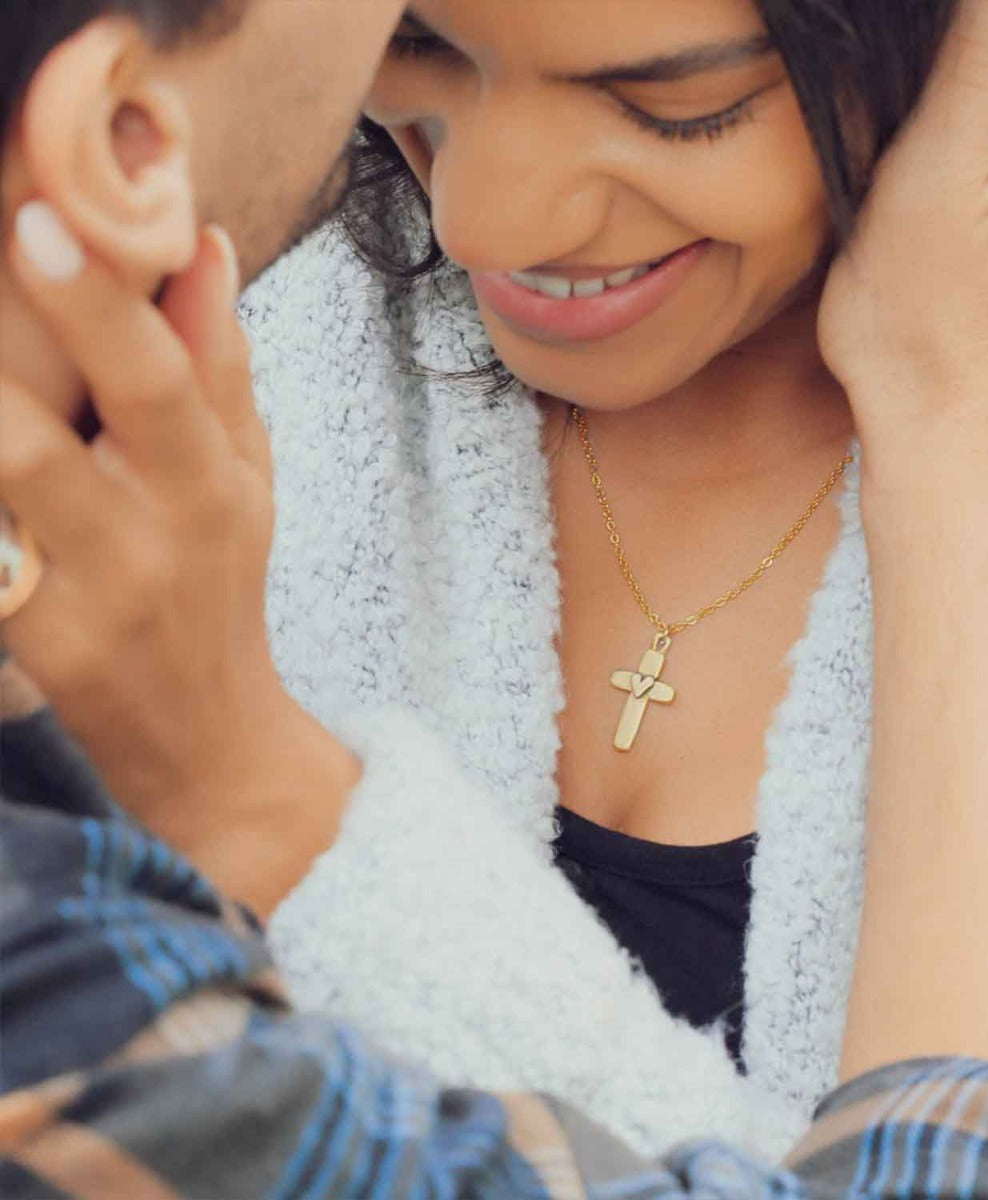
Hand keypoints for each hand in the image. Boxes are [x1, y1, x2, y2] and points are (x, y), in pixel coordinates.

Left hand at [0, 211, 356, 906]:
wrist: (211, 735)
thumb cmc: (223, 585)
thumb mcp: (248, 476)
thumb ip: (222, 365)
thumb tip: (208, 247)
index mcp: (213, 485)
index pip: (159, 383)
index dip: (97, 305)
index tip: (36, 218)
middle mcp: (153, 542)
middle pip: (42, 441)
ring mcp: (86, 601)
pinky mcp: (37, 645)